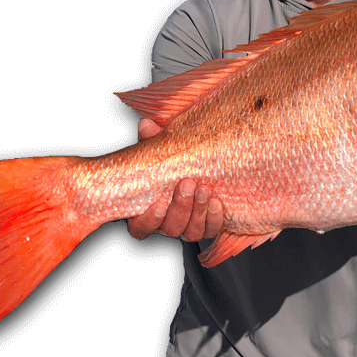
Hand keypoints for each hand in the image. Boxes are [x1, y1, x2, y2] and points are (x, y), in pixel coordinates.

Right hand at [127, 118, 223, 240]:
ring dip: (198, 212)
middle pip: (170, 229)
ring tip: (204, 189)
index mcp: (148, 210)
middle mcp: (167, 223)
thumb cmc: (173, 161)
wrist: (201, 166)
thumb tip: (146, 125)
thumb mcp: (161, 150)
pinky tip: (217, 202)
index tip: (159, 204)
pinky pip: (211, 231)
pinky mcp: (208, 227)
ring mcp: (188, 227)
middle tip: (188, 184)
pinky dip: (214, 218)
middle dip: (181, 208)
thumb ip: (152, 140)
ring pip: (190, 232)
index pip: (139, 228)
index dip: (147, 221)